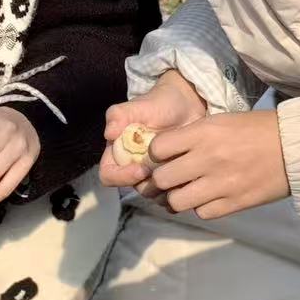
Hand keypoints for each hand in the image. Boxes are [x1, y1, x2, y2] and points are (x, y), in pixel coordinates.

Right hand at [100, 69, 205, 190]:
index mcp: (119, 153)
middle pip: (134, 188)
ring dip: (166, 189)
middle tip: (167, 170)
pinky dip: (180, 192)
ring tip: (181, 172)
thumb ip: (119, 115)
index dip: (121, 177)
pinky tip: (190, 178)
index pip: (109, 175)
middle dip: (150, 184)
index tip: (141, 169)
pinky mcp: (172, 178)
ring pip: (154, 195)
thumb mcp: (139, 106)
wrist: (187, 105)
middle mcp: (133, 167)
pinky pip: (172, 196)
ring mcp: (154, 174)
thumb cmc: (159, 103)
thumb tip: (109, 133)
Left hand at [144, 109, 288, 219]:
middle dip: (160, 180)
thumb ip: (193, 137)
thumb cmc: (257, 129)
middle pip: (162, 178)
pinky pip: (201, 213)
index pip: (158, 148)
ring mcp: (220, 184)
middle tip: (168, 178)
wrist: (295, 147)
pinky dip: (200, 207)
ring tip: (185, 191)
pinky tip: (207, 198)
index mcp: (204, 133)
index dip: (155, 154)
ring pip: (177, 201)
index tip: (162, 157)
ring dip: (177, 198)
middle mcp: (207, 158)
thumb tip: (165, 153)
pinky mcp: (234, 203)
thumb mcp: (221, 122)